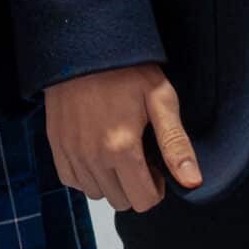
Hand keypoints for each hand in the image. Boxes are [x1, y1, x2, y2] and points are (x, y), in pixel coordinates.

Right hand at [44, 63, 202, 212]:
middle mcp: (92, 157)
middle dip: (134, 186)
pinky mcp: (56, 144)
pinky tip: (95, 152)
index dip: (157, 188)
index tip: (156, 166)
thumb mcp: (160, 100)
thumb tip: (192, 182)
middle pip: (120, 201)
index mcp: (121, 149)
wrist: (84, 47)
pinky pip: (72, 180)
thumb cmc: (126, 70)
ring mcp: (71, 152)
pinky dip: (85, 174)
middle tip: (138, 156)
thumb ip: (176, 144)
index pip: (144, 201)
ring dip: (109, 181)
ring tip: (116, 151)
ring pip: (96, 193)